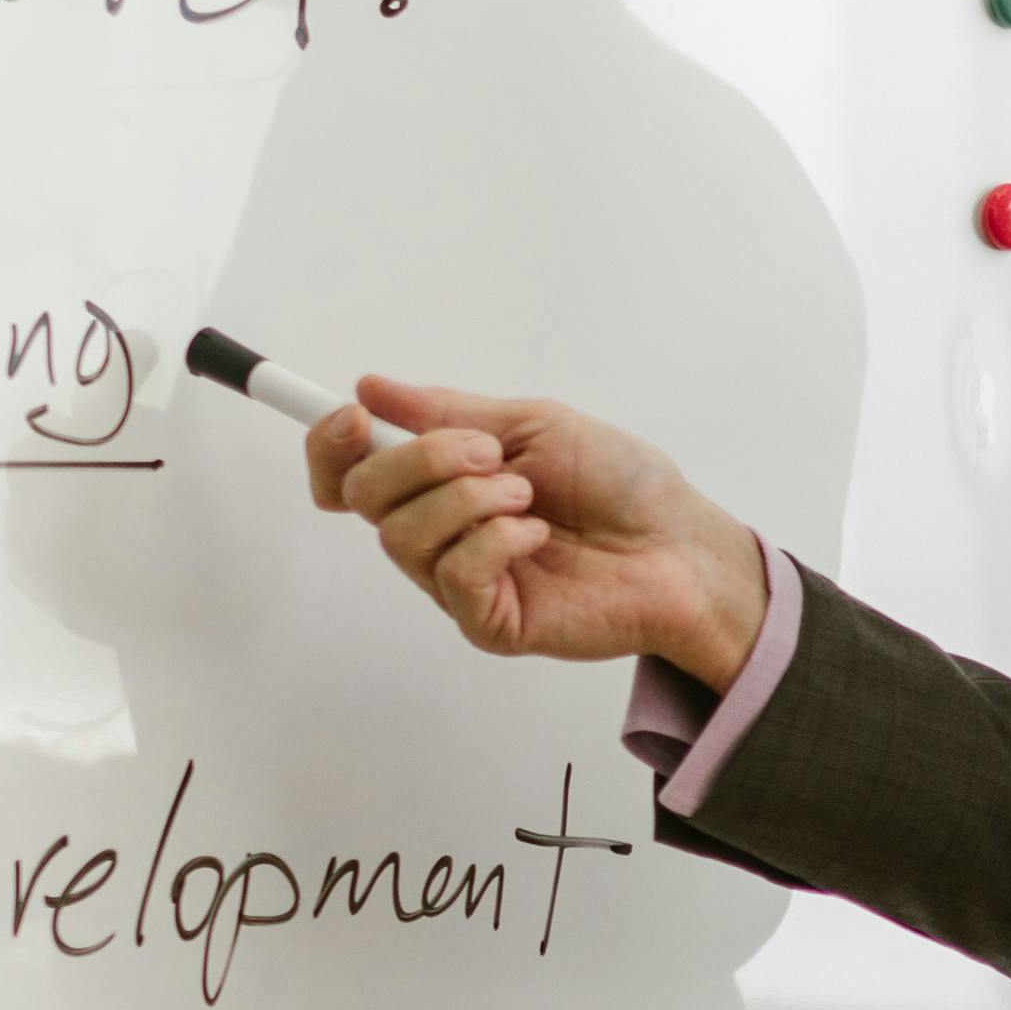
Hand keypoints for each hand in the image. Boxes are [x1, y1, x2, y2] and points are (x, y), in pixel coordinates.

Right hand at [307, 373, 771, 684]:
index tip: (353, 415)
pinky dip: (496, 540)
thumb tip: (371, 387)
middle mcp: (438, 533)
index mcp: (439, 482)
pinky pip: (454, 574)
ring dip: (468, 498)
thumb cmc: (619, 483)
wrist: (680, 543)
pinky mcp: (487, 622)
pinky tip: (538, 535)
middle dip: (421, 459)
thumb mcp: (532, 423)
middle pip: (364, 496)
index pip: (349, 470)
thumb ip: (448, 411)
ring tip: (529, 496)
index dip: (330, 444)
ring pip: (402, 535)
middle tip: (493, 454)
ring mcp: (459, 582)